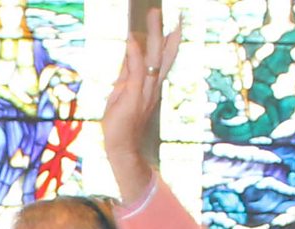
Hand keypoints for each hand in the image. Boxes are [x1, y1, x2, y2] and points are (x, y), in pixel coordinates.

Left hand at [101, 6, 179, 195]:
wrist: (120, 148)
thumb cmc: (120, 124)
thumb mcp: (122, 92)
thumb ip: (127, 73)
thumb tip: (130, 52)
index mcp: (151, 85)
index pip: (162, 58)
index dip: (168, 39)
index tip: (174, 21)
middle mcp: (153, 86)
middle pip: (162, 53)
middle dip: (165, 30)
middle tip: (169, 11)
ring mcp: (145, 91)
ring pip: (153, 58)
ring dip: (154, 34)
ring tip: (155, 15)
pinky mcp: (134, 97)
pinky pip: (136, 72)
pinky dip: (134, 54)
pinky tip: (131, 39)